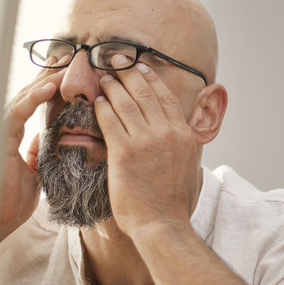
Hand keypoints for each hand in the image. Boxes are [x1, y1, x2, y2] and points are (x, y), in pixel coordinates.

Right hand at [0, 60, 65, 243]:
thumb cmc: (13, 200)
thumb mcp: (34, 171)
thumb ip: (36, 152)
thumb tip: (43, 137)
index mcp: (15, 135)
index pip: (33, 104)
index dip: (48, 86)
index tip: (66, 71)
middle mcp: (7, 129)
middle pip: (28, 95)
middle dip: (47, 75)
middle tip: (67, 57)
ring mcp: (1, 132)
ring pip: (23, 98)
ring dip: (44, 80)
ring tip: (63, 66)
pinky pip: (17, 112)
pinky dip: (33, 98)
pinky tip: (49, 87)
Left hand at [94, 55, 200, 236]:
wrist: (162, 224)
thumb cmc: (171, 202)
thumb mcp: (187, 166)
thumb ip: (181, 145)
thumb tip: (177, 135)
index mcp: (183, 135)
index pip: (166, 97)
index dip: (151, 79)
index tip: (140, 67)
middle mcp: (167, 133)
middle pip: (145, 93)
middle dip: (129, 73)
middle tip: (117, 60)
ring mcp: (146, 141)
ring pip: (126, 103)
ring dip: (113, 86)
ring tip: (103, 77)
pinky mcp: (124, 152)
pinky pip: (110, 121)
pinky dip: (102, 108)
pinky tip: (96, 101)